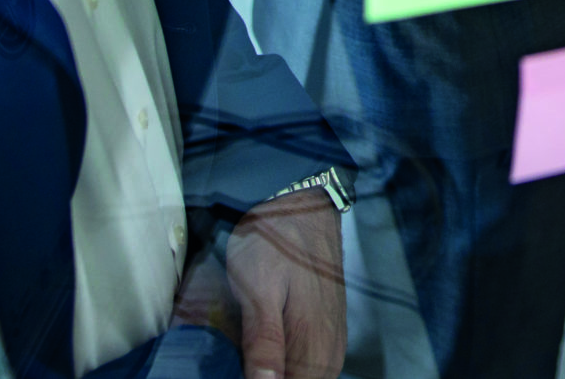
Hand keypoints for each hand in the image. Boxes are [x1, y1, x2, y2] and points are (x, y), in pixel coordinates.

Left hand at [171, 189, 346, 378]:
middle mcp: (329, 353)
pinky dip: (280, 362)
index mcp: (313, 349)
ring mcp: (330, 343)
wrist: (303, 204)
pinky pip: (304, 364)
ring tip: (242, 348)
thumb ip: (264, 344)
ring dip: (269, 370)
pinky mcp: (325, 331)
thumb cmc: (277, 242)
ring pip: (299, 377)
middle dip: (262, 376)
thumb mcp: (259, 290)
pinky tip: (259, 346)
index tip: (234, 368)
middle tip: (233, 354)